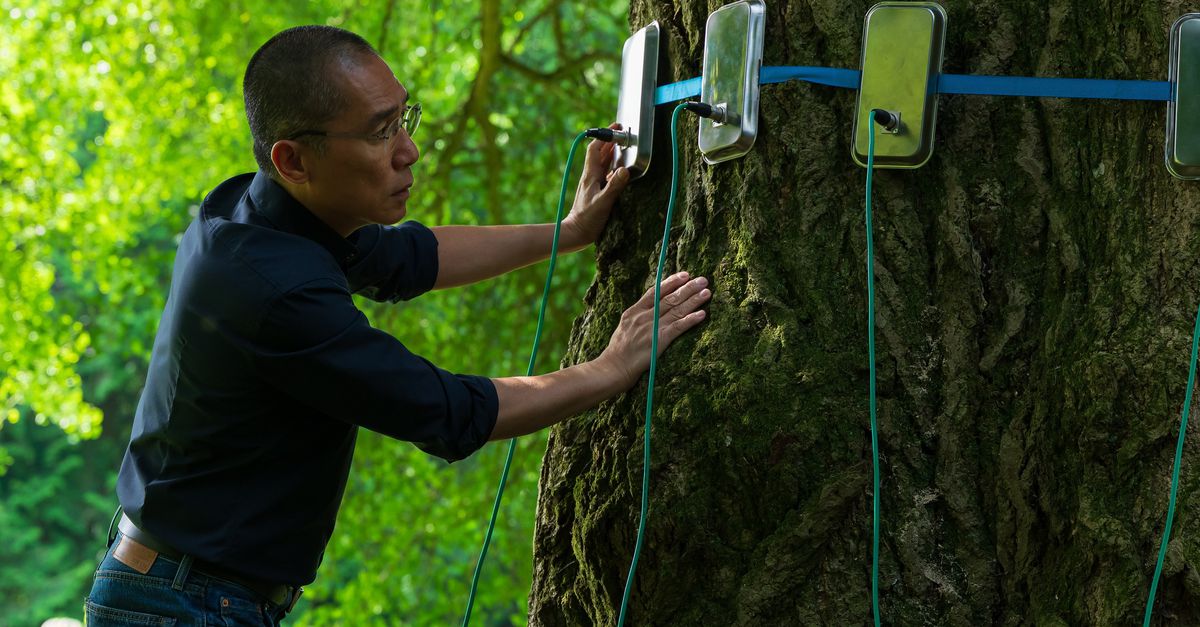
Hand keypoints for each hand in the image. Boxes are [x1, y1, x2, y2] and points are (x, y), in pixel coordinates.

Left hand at [562, 122, 631, 248]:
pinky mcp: (596, 191)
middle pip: (600, 153)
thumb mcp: (603, 202)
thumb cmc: (587, 219)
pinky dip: (613, 168)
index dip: (604, 136)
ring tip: (623, 147)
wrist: (576, 233)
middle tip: (622, 134)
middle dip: (610, 142)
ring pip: (603, 163)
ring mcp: (592, 183)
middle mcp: (590, 176)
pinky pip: (605, 174)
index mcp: (590, 175)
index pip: (595, 149)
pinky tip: (620, 170)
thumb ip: (614, 186)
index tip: (616, 128)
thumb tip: (624, 169)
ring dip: (612, 153)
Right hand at [598, 272, 710, 388]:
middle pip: (669, 298)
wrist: (613, 367)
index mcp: (634, 311)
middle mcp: (643, 316)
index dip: (671, 282)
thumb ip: (637, 317)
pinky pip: (678, 327)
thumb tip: (650, 309)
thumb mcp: (624, 327)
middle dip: (688, 288)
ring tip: (707, 292)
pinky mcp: (659, 340)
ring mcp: (652, 328)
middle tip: (703, 279)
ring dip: (693, 300)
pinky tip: (702, 314)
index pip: (655, 292)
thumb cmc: (618, 351)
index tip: (685, 275)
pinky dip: (691, 320)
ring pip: (676, 310)